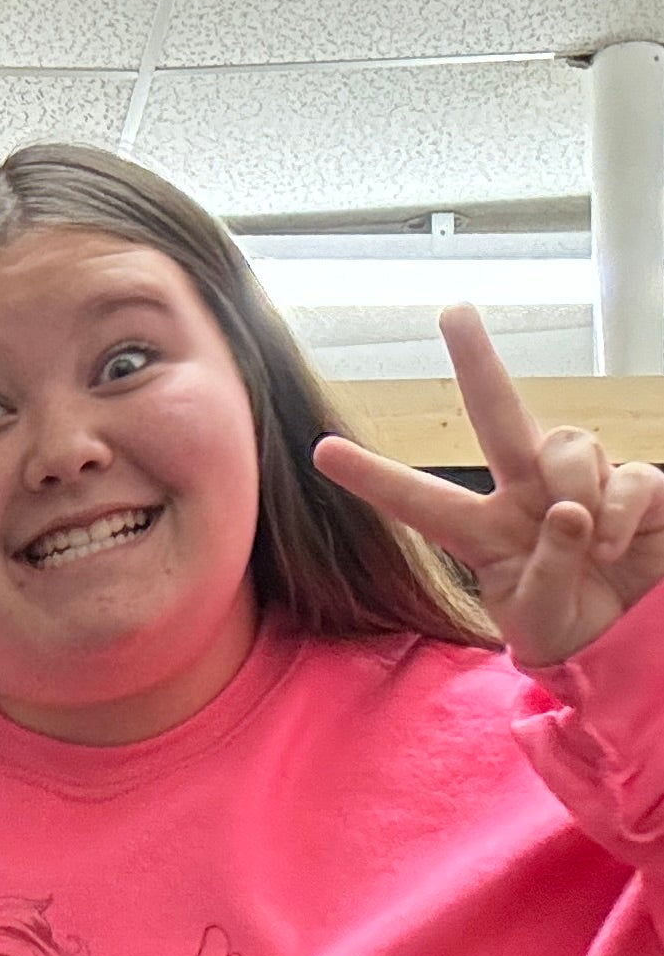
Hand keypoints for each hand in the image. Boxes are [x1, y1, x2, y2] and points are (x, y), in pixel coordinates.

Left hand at [313, 306, 663, 668]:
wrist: (631, 644)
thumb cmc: (573, 632)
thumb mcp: (543, 624)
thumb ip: (546, 575)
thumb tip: (569, 512)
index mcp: (484, 533)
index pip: (422, 502)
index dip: (375, 479)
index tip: (323, 452)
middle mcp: (527, 496)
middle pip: (498, 417)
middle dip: (477, 362)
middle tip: (454, 311)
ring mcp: (582, 484)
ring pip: (566, 445)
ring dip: (573, 488)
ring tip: (593, 545)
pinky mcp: (636, 488)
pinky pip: (626, 476)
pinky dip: (619, 509)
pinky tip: (616, 546)